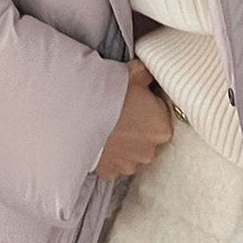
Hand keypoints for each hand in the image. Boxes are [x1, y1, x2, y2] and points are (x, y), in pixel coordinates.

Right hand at [90, 57, 173, 179]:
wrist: (79, 116)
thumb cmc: (110, 95)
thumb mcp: (134, 74)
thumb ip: (149, 73)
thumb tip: (152, 70)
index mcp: (162, 127)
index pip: (161, 115)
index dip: (148, 105)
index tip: (135, 100)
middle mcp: (150, 150)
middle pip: (147, 136)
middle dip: (137, 127)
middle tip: (120, 113)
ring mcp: (130, 164)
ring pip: (131, 152)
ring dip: (123, 142)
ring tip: (109, 127)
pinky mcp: (111, 172)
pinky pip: (113, 163)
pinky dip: (108, 155)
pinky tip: (101, 140)